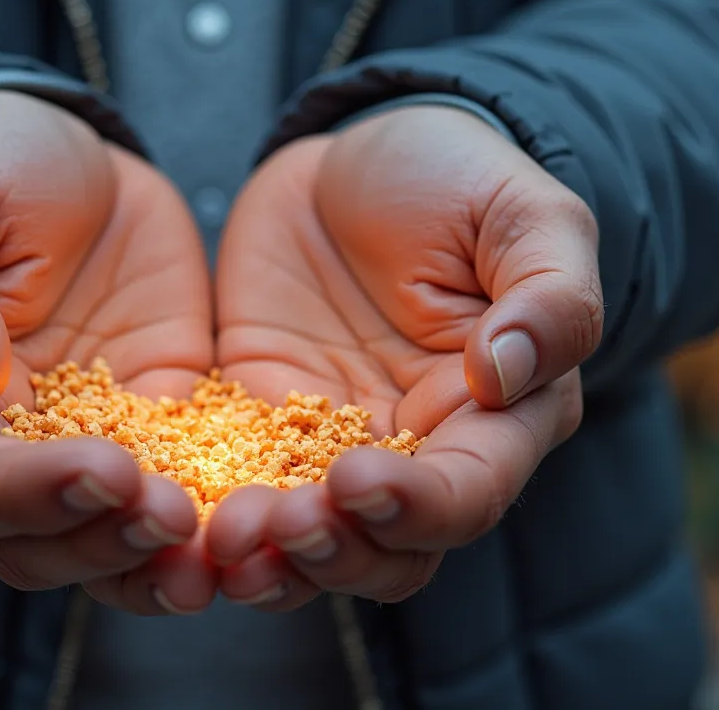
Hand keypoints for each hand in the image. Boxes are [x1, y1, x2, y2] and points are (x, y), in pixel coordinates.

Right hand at [0, 91, 215, 614]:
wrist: (69, 156)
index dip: (24, 494)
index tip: (104, 469)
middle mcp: (0, 448)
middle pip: (31, 544)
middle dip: (102, 543)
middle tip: (173, 515)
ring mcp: (86, 444)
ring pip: (107, 547)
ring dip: (159, 562)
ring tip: (222, 552)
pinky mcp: (163, 428)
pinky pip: (187, 496)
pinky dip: (217, 525)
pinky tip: (267, 527)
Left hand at [207, 105, 603, 607]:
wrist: (357, 158)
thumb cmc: (461, 179)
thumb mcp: (526, 215)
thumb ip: (549, 296)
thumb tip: (506, 376)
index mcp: (500, 420)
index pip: (468, 493)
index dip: (418, 507)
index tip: (355, 480)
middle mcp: (418, 455)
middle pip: (387, 552)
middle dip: (334, 553)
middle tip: (278, 525)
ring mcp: (330, 447)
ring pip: (308, 546)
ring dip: (269, 559)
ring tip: (221, 536)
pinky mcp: (255, 425)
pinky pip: (230, 489)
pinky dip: (205, 515)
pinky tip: (168, 514)